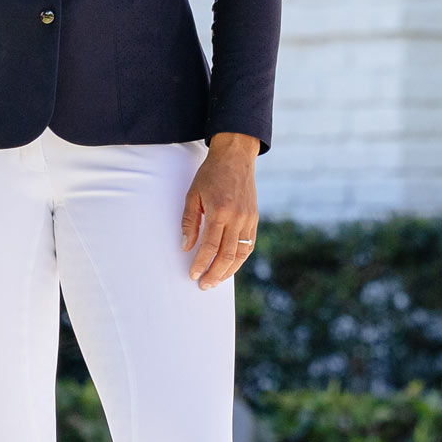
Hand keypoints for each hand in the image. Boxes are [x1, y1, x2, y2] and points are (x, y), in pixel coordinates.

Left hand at [182, 132, 259, 290]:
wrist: (235, 157)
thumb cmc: (211, 174)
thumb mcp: (193, 194)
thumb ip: (189, 222)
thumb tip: (186, 247)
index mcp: (220, 210)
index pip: (210, 247)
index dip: (201, 264)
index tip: (193, 275)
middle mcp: (237, 217)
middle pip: (227, 255)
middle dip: (214, 274)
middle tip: (204, 285)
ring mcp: (248, 218)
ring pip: (240, 253)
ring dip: (228, 271)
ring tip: (216, 281)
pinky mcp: (254, 218)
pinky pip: (248, 245)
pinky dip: (239, 259)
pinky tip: (230, 266)